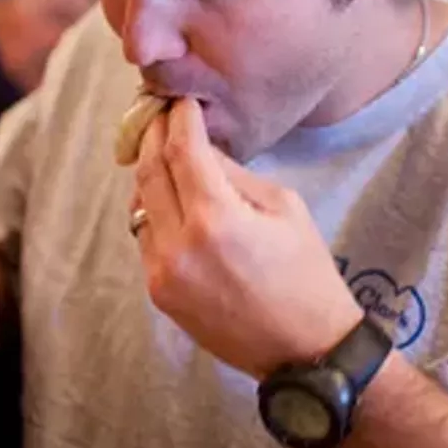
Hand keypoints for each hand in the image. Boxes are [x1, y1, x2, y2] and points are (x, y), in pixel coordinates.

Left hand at [133, 100, 364, 377]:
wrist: (304, 348)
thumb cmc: (307, 272)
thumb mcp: (283, 207)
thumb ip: (234, 173)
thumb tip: (200, 147)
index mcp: (216, 218)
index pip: (182, 149)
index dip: (179, 117)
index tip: (181, 99)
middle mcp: (180, 244)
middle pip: (149, 171)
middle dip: (154, 136)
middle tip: (161, 114)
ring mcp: (163, 272)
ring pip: (140, 203)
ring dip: (149, 173)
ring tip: (165, 151)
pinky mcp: (159, 292)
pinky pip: (145, 236)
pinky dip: (154, 211)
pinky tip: (172, 200)